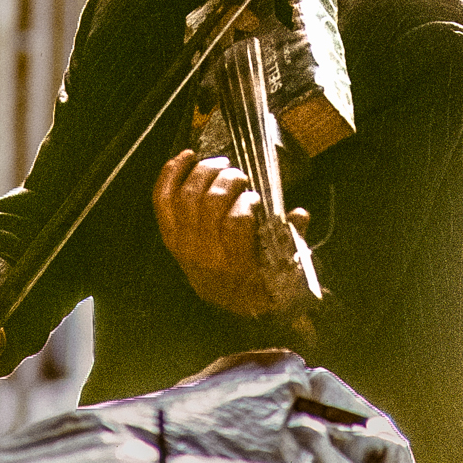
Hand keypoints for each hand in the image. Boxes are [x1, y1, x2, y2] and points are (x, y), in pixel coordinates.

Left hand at [153, 150, 309, 316]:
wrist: (232, 305)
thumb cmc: (262, 282)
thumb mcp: (285, 268)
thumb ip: (292, 239)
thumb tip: (299, 214)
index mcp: (237, 265)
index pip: (236, 224)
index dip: (246, 202)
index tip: (256, 196)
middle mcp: (205, 255)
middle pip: (209, 204)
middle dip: (226, 179)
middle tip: (239, 175)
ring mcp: (183, 245)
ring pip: (186, 197)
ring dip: (203, 172)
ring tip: (220, 164)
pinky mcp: (170, 236)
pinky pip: (163, 199)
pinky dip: (172, 173)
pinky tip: (187, 156)